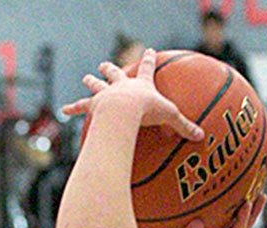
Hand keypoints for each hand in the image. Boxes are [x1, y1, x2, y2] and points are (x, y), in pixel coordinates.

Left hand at [62, 49, 203, 142]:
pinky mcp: (94, 105)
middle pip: (115, 73)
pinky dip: (73, 108)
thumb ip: (184, 127)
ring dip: (91, 81)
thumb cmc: (147, 111)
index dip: (149, 60)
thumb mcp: (170, 118)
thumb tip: (202, 137)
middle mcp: (121, 86)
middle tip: (104, 63)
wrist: (123, 110)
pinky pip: (81, 106)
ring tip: (86, 78)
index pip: (147, 69)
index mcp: (141, 85)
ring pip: (97, 85)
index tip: (149, 50)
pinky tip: (64, 109)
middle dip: (110, 68)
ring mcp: (106, 94)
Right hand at [146, 195, 266, 227]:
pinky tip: (224, 194)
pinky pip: (217, 221)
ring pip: (231, 225)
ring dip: (243, 210)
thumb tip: (199, 222)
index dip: (243, 219)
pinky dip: (224, 208)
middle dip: (252, 214)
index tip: (247, 202)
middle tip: (262, 194)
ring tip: (252, 191)